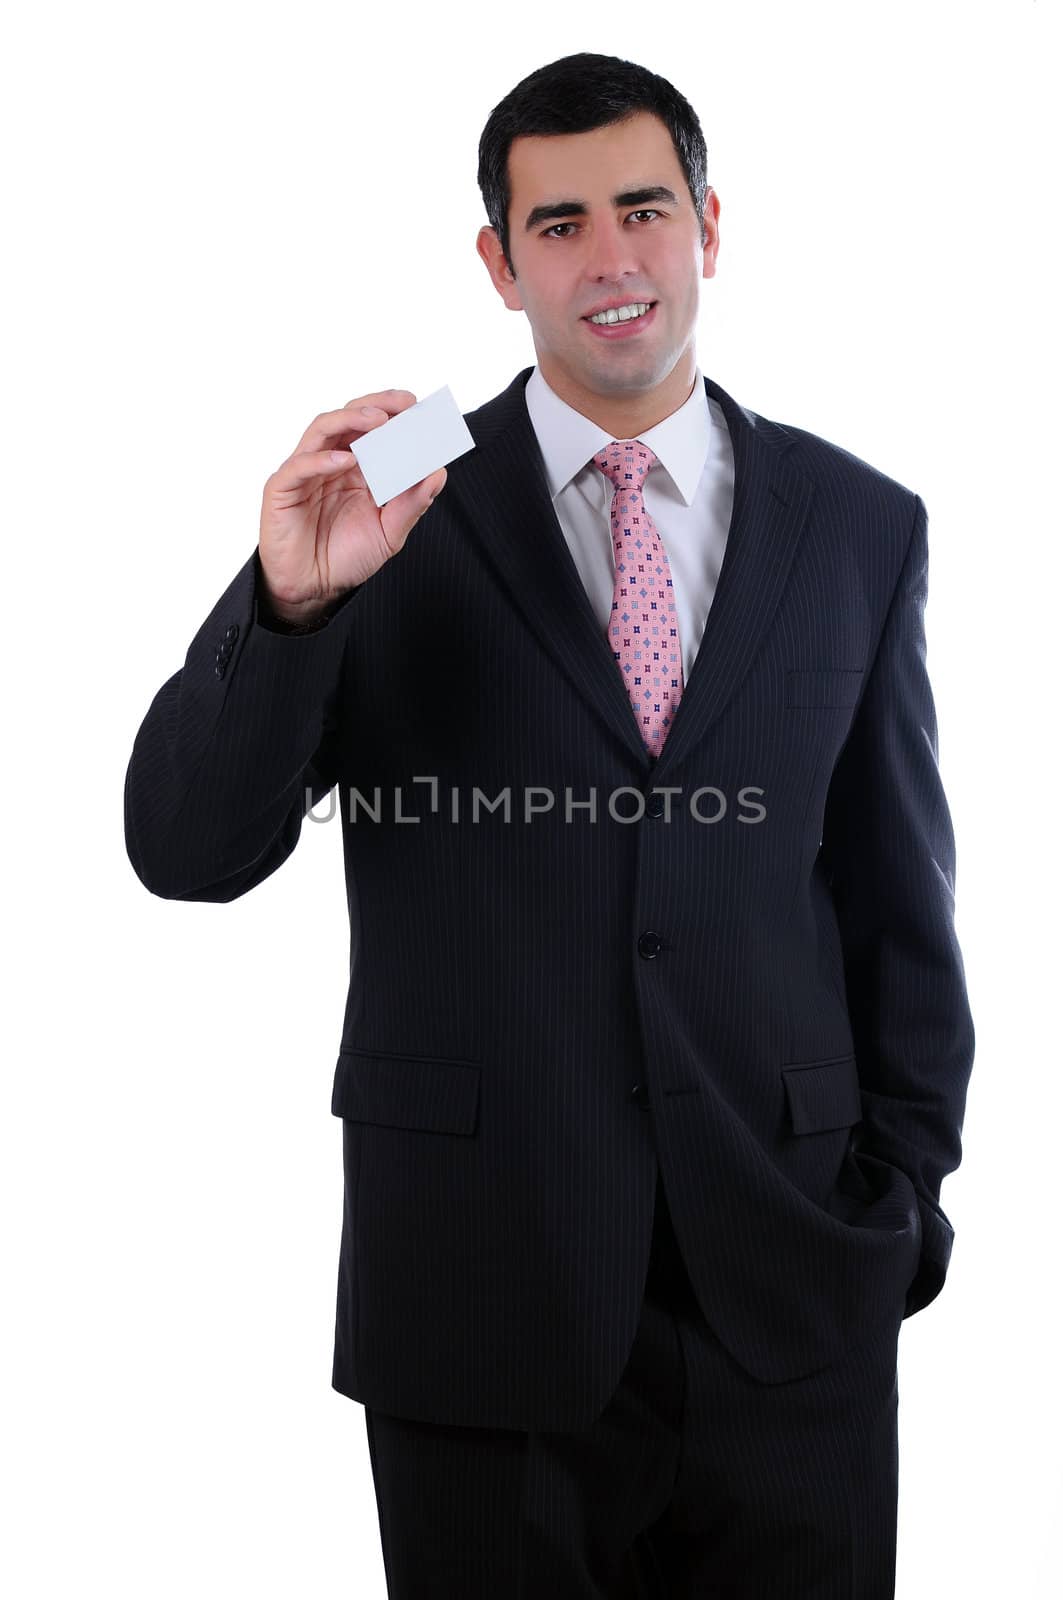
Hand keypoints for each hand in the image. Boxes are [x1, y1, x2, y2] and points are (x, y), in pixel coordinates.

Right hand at [258, 390, 446, 620]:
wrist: (312, 589)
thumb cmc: (345, 556)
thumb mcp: (389, 533)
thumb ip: (412, 504)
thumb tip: (437, 473)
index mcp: (359, 468)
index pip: (376, 430)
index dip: (397, 416)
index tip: (422, 409)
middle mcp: (331, 462)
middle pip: (350, 418)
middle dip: (378, 406)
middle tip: (404, 404)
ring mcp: (306, 471)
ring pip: (323, 429)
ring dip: (351, 420)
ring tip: (378, 422)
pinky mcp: (282, 489)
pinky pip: (299, 466)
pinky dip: (322, 460)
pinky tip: (346, 461)